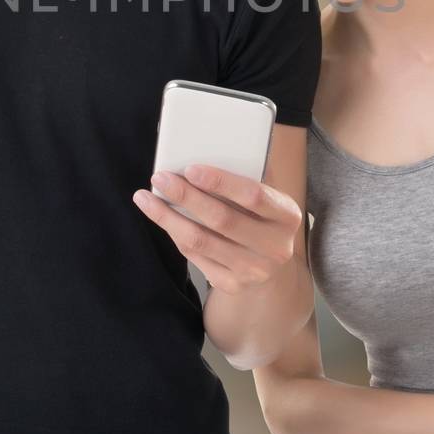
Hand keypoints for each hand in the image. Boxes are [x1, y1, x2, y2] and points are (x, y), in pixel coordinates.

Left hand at [131, 164, 301, 296]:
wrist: (272, 268)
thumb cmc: (263, 218)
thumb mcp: (268, 196)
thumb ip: (249, 174)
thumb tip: (208, 149)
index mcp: (288, 216)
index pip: (254, 196)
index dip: (221, 182)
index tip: (190, 168)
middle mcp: (275, 247)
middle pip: (222, 219)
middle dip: (186, 196)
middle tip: (160, 178)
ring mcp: (253, 270)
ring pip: (201, 241)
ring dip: (168, 217)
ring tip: (146, 198)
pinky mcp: (231, 284)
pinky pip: (195, 256)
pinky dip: (174, 233)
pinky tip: (162, 217)